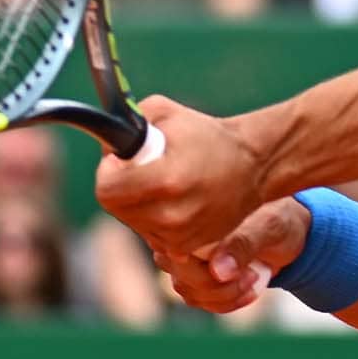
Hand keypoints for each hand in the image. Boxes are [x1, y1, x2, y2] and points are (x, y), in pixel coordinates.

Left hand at [95, 95, 268, 254]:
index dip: (109, 172)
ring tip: (165, 184)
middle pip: (116, 207)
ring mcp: (180, 235)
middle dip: (122, 186)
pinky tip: (175, 201)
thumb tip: (105, 145)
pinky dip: (156, 218)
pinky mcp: (187, 246)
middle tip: (144, 170)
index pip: (107, 190)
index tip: (122, 162)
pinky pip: (152, 234)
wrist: (252, 166)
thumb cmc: (208, 136)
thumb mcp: (166, 112)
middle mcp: (172, 214)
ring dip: (138, 204)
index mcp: (166, 179)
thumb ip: (127, 122)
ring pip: (133, 222)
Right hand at [152, 198, 309, 313]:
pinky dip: (228, 301)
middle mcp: (182, 236)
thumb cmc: (277, 219)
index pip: (178, 250)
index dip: (204, 269)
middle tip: (251, 276)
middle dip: (219, 286)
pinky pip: (202, 300)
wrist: (286, 232)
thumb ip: (243, 244)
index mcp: (193, 214)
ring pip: (190, 292)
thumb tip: (218, 271)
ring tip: (253, 278)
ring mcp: (185, 260)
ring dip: (226, 294)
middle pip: (181, 276)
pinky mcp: (196, 278)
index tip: (241, 270)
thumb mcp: (268, 226)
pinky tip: (250, 289)